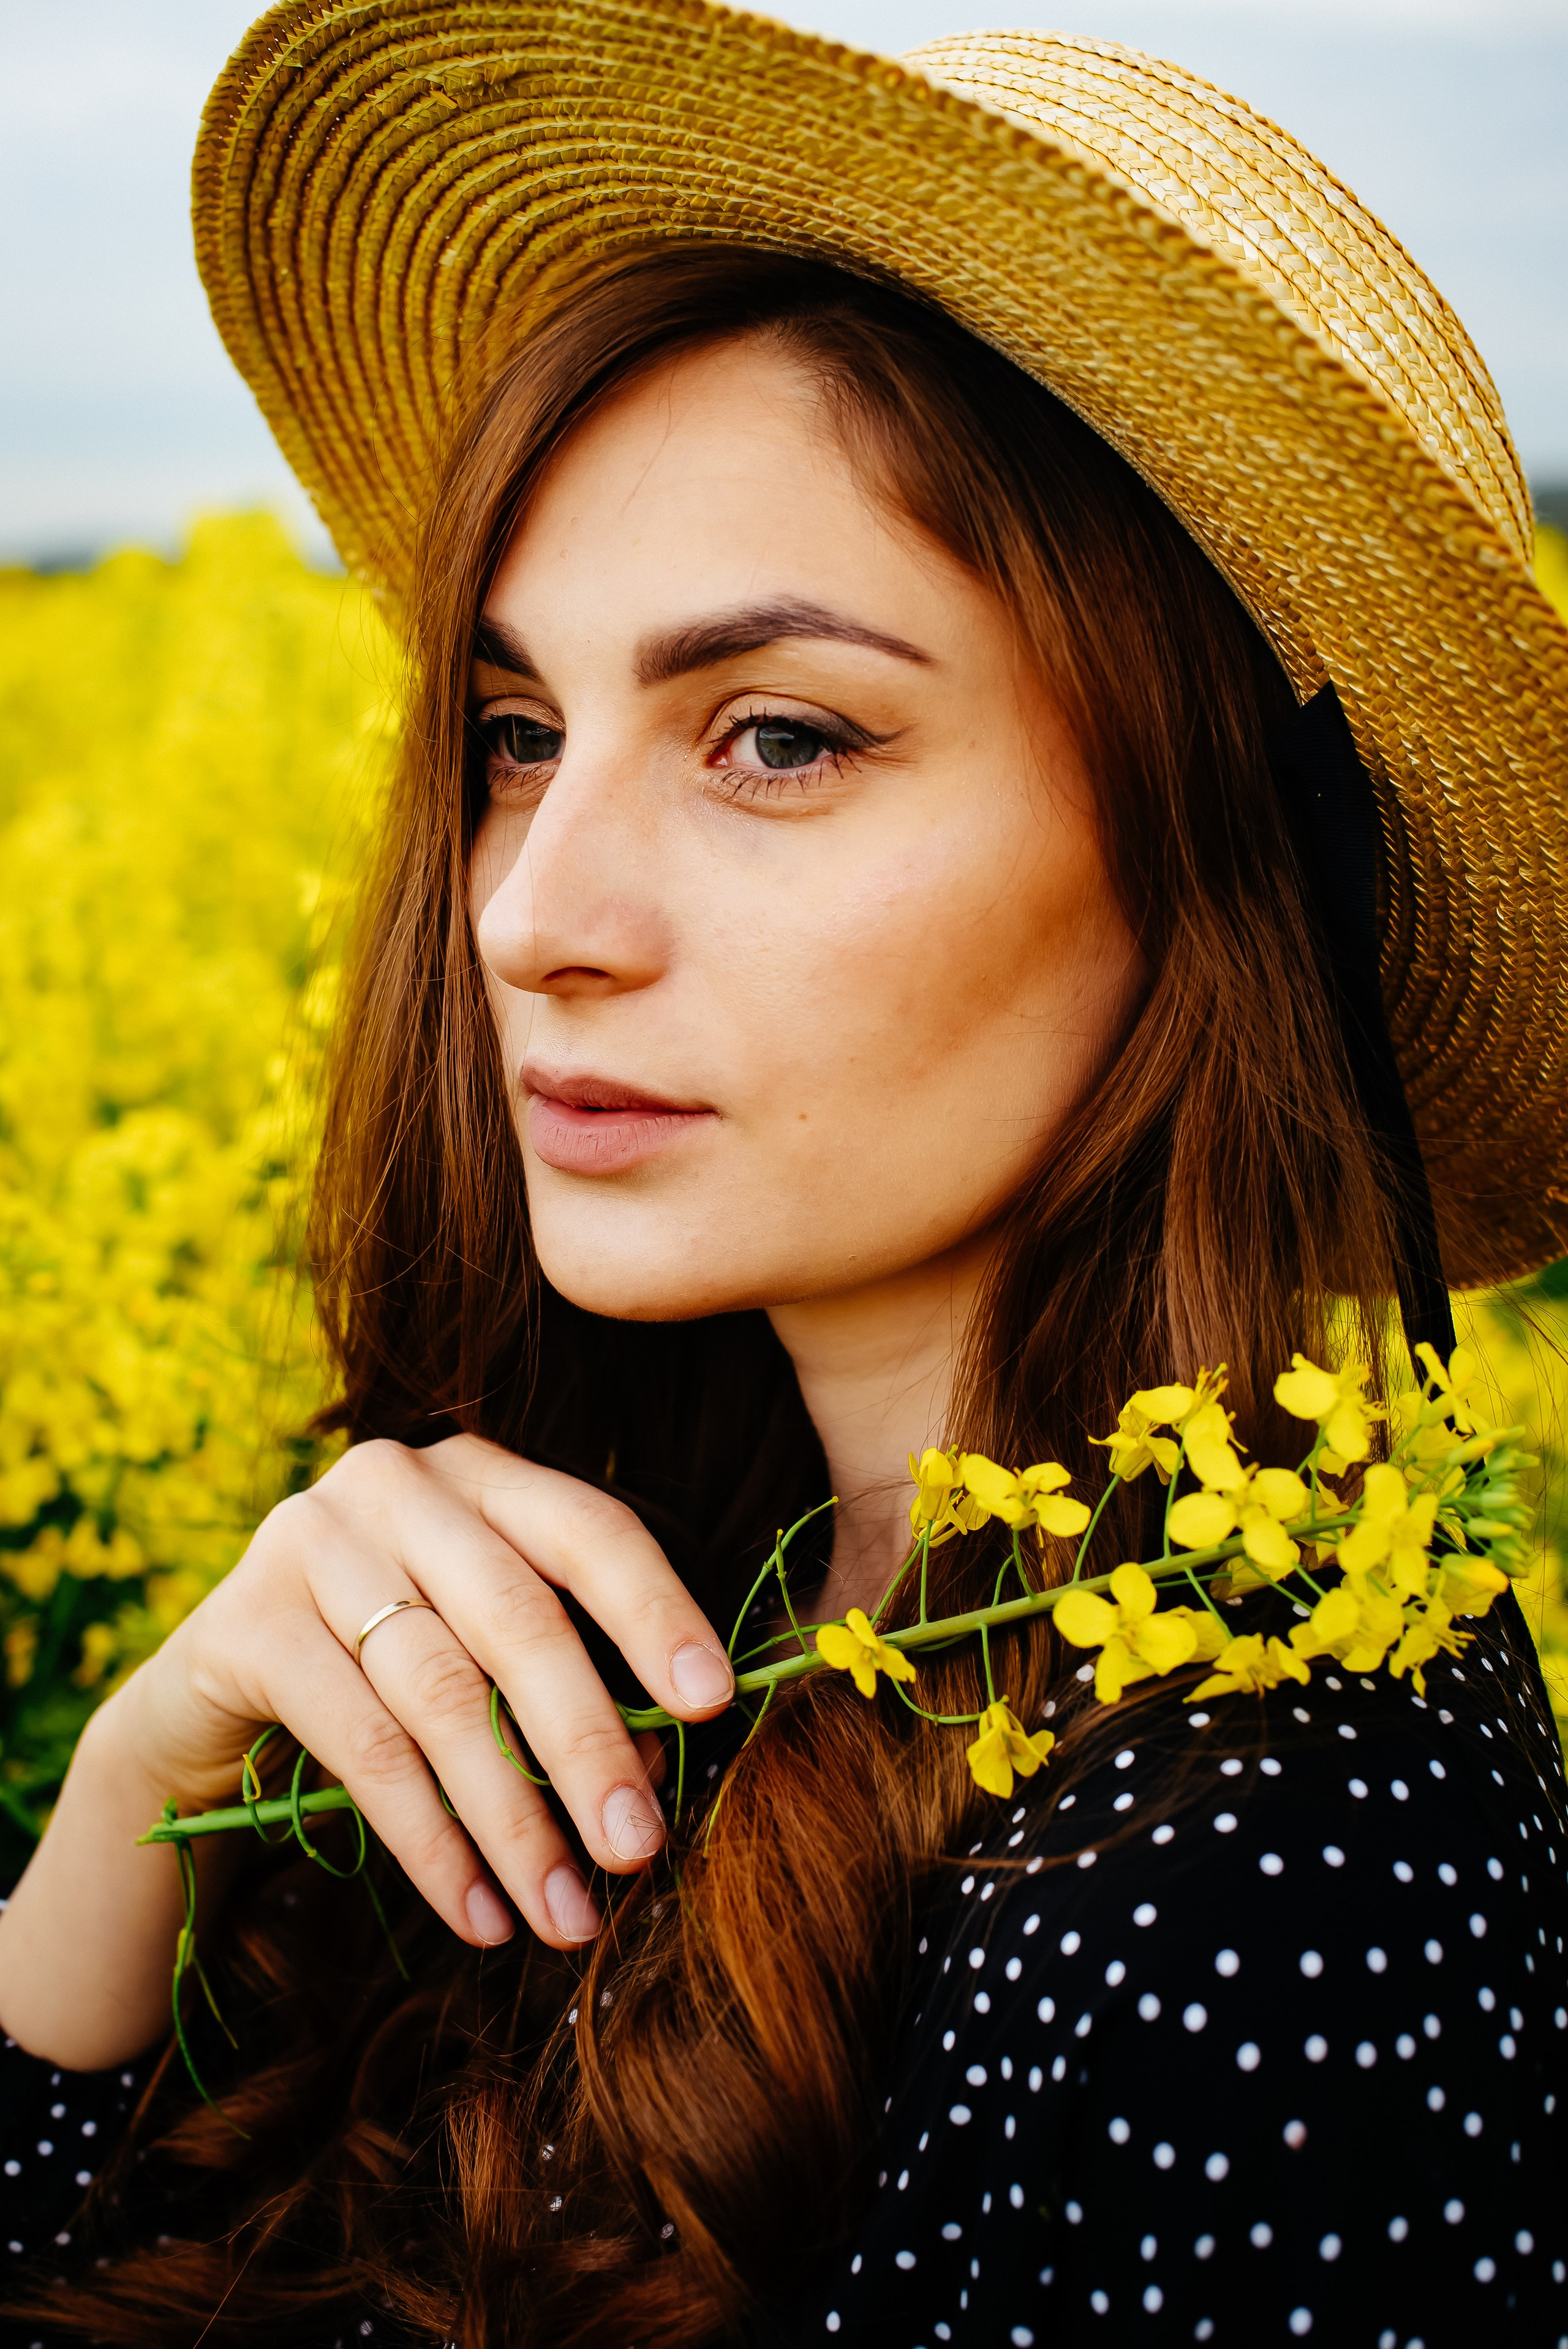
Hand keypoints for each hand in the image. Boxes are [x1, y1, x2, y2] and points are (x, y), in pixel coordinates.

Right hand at [104, 1435, 733, 1949]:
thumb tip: (655, 1772)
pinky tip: (479, 1913)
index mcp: (479, 1473)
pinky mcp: (244, 1624)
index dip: (656, 1615)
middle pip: (518, 1619)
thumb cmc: (387, 1671)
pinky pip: (361, 1746)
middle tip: (639, 1850)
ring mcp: (309, 1542)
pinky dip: (431, 1843)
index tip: (713, 1704)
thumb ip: (565, 1678)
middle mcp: (395, 1484)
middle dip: (588, 1746)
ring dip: (514, 1821)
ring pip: (441, 1695)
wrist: (212, 1700)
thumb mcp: (481, 1649)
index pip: (589, 1530)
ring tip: (565, 1912)